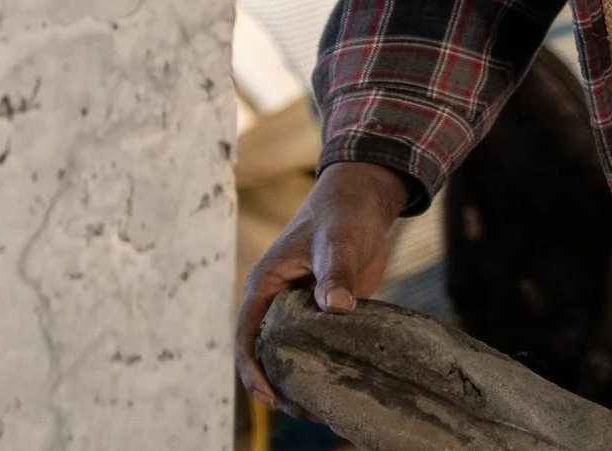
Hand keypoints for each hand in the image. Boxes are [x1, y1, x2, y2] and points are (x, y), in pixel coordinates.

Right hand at [234, 160, 410, 409]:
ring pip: (294, 355)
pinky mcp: (327, 314)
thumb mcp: (336, 241)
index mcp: (265, 284)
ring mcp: (303, 309)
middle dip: (278, 384)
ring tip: (321, 410)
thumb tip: (338, 305)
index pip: (247, 334)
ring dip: (302, 382)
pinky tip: (341, 389)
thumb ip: (335, 272)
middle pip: (268, 353)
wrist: (364, 199)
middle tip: (302, 411)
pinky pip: (322, 347)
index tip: (266, 395)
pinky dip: (326, 369)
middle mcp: (278, 302)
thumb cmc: (341, 213)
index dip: (251, 368)